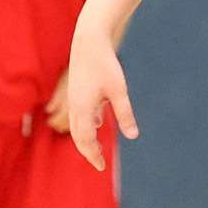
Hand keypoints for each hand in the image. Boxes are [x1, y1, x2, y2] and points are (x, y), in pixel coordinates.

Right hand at [54, 36, 136, 174]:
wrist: (89, 40)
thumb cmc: (105, 64)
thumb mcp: (119, 91)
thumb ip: (125, 114)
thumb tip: (133, 136)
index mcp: (83, 109)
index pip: (86, 140)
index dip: (93, 155)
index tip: (101, 167)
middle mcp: (75, 106)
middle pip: (78, 136)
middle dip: (88, 150)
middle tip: (99, 163)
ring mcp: (73, 98)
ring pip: (77, 126)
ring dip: (86, 138)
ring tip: (98, 147)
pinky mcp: (76, 91)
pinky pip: (79, 114)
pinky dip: (87, 123)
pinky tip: (99, 121)